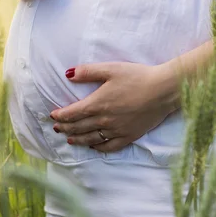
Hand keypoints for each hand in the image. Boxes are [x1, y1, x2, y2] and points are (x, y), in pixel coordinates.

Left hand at [49, 61, 178, 152]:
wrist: (163, 90)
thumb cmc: (137, 76)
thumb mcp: (110, 69)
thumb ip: (87, 72)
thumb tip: (68, 74)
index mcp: (97, 103)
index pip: (72, 113)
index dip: (60, 115)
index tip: (52, 115)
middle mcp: (104, 120)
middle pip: (79, 127)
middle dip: (65, 127)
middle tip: (56, 128)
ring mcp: (117, 130)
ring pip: (91, 138)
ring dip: (77, 139)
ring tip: (69, 139)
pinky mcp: (129, 136)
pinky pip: (110, 146)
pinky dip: (98, 147)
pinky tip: (93, 146)